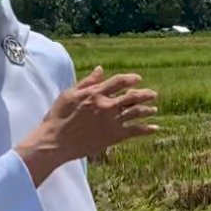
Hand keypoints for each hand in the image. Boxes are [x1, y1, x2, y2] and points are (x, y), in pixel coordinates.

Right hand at [15, 67, 158, 186]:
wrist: (55, 141)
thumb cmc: (58, 116)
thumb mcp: (70, 94)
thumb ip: (88, 82)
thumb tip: (101, 69)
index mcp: (96, 93)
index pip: (119, 82)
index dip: (130, 79)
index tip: (138, 79)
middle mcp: (107, 106)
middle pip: (132, 97)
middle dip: (145, 94)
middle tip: (153, 94)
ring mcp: (112, 121)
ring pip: (136, 112)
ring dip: (147, 110)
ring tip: (154, 109)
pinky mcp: (114, 136)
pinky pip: (135, 131)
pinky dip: (146, 129)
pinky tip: (154, 128)